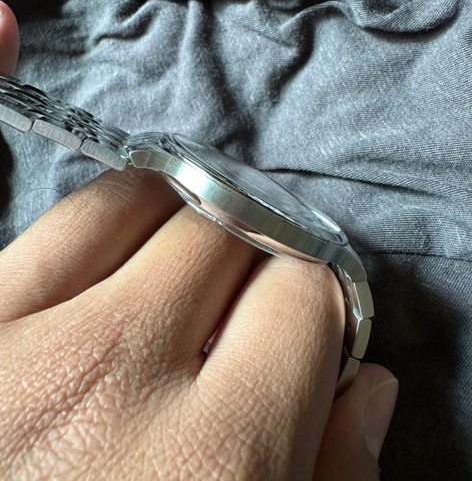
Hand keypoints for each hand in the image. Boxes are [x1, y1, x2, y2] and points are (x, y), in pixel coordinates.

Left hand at [0, 2, 396, 479]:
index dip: (314, 299)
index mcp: (209, 461)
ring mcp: (9, 341)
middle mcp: (109, 377)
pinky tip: (38, 95)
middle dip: (248, 258)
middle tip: (234, 300)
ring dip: (171, 221)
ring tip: (166, 264)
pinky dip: (72, 181)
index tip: (302, 320)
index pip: (307, 292)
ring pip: (135, 200)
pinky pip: (32, 207)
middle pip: (227, 234)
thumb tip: (367, 387)